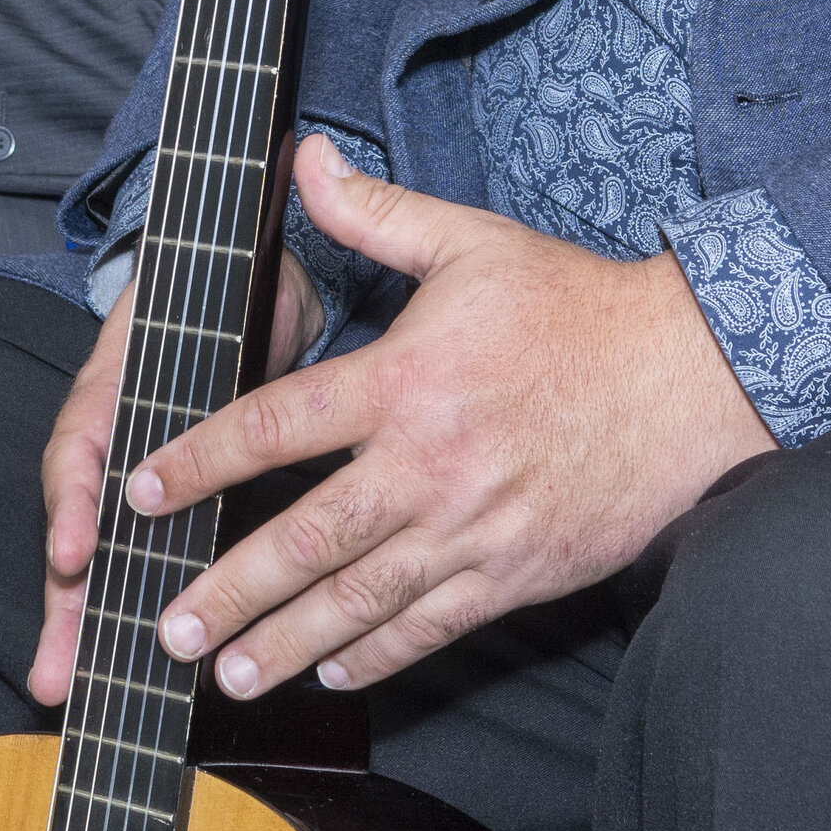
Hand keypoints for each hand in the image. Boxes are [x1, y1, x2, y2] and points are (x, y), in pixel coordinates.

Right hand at [31, 253, 321, 705]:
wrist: (242, 294)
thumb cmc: (222, 297)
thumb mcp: (205, 300)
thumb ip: (207, 313)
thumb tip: (245, 294)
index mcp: (114, 387)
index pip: (83, 444)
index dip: (74, 500)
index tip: (74, 552)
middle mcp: (113, 442)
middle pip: (78, 526)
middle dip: (63, 602)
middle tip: (52, 673)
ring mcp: (131, 477)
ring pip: (99, 556)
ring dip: (80, 623)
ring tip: (59, 685)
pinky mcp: (166, 507)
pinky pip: (135, 564)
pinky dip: (122, 611)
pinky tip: (125, 664)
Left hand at [120, 136, 774, 698]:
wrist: (688, 376)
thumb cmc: (574, 305)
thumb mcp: (469, 241)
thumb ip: (374, 211)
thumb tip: (305, 157)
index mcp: (405, 381)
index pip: (277, 425)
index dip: (201, 460)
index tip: (142, 488)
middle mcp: (431, 464)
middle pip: (307, 539)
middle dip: (228, 591)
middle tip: (166, 626)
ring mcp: (474, 528)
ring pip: (361, 600)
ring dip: (286, 642)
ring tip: (224, 673)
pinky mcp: (517, 573)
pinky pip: (431, 627)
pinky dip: (376, 655)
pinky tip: (328, 672)